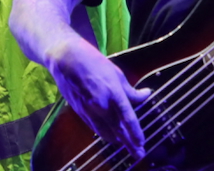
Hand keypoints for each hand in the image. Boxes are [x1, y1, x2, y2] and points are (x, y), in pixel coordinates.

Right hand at [46, 37, 151, 158]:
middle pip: (118, 130)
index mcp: (113, 92)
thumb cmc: (93, 62)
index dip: (135, 133)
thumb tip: (146, 95)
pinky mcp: (80, 111)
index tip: (142, 143)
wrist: (67, 59)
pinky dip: (105, 133)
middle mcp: (101, 104)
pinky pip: (95, 126)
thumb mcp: (117, 73)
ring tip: (127, 147)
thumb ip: (131, 90)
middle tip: (138, 153)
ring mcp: (89, 109)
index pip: (128, 117)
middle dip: (129, 143)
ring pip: (106, 131)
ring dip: (117, 141)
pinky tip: (111, 137)